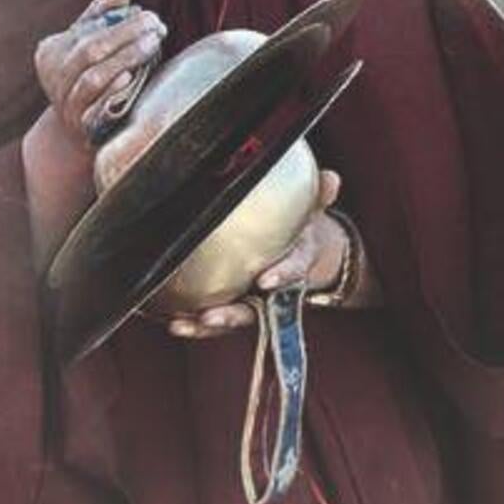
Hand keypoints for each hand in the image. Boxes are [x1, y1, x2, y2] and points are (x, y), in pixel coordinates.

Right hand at [35, 0, 167, 148]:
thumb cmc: (89, 81)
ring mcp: (65, 104)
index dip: (115, 20)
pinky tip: (130, 78)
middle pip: (88, 51)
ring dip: (125, 58)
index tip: (147, 14)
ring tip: (152, 44)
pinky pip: (94, 108)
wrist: (76, 134)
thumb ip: (101, 19)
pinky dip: (111, 91)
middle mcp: (53, 78)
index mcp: (50, 53)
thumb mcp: (89, 48)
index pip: (82, 31)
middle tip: (155, 24)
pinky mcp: (80, 128)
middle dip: (124, 34)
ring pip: (92, 77)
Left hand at [163, 170, 347, 337]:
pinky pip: (213, 320)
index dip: (280, 276)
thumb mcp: (310, 214)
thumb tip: (332, 178)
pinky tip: (172, 323)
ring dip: (206, 325)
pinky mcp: (233, 305)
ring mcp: (252, 303)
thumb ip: (318, 197)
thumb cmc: (298, 230)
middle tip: (210, 316)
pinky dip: (194, 325)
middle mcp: (272, 292)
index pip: (291, 272)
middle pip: (255, 310)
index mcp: (294, 266)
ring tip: (181, 325)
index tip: (265, 280)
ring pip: (231, 320)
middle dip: (232, 315)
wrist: (299, 253)